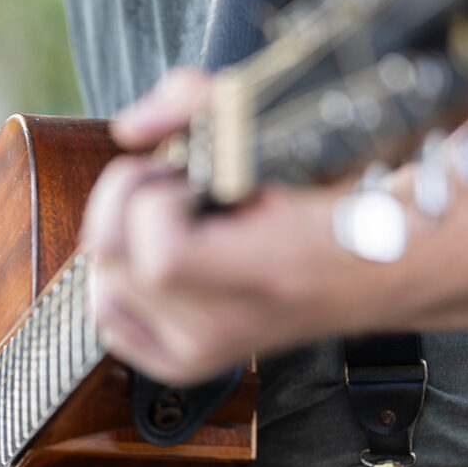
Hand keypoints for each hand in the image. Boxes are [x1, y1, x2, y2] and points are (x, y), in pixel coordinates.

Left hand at [82, 68, 377, 384]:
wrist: (367, 272)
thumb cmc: (321, 199)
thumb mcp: (268, 128)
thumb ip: (193, 101)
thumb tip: (130, 128)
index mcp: (264, 275)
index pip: (160, 251)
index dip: (155, 200)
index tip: (188, 179)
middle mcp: (227, 327)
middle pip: (112, 259)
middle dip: (125, 203)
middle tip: (168, 189)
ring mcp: (199, 353)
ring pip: (100, 285)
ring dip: (120, 240)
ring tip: (166, 224)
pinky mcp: (180, 365)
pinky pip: (108, 318)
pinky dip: (115, 283)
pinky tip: (148, 261)